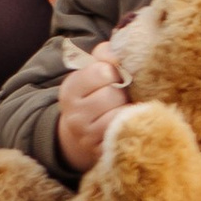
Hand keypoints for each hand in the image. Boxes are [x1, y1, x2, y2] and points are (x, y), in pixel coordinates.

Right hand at [55, 50, 127, 172]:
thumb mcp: (94, 70)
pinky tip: (127, 124)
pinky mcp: (100, 151)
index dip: (114, 71)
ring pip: (119, 114)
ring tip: (123, 110)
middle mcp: (73, 113)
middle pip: (112, 94)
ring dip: (127, 110)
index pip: (101, 71)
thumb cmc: (97, 94)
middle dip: (122, 93)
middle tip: (121, 96)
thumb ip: (105, 54)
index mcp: (70, 88)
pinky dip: (130, 126)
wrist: (84, 134)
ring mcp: (85, 136)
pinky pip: (124, 133)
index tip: (114, 76)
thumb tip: (119, 49)